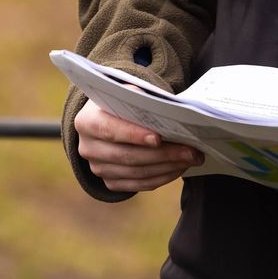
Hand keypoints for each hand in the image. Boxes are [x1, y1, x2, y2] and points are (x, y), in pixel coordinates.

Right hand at [73, 99, 202, 193]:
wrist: (107, 121)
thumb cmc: (122, 104)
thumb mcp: (126, 93)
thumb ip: (140, 99)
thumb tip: (169, 111)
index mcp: (87, 121)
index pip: (109, 130)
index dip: (133, 135)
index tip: (159, 138)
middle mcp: (88, 148)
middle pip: (127, 156)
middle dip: (163, 154)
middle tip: (190, 151)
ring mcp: (98, 168)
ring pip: (136, 173)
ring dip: (167, 167)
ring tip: (190, 159)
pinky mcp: (110, 182)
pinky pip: (138, 185)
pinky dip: (161, 177)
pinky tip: (178, 168)